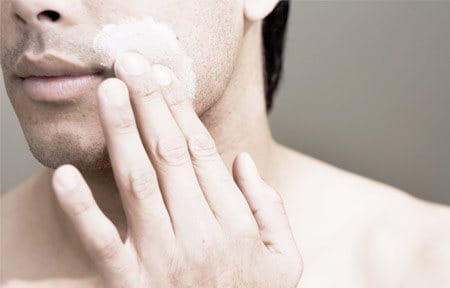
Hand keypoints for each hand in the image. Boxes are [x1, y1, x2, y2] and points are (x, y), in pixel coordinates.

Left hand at [52, 52, 302, 286]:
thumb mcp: (285, 260)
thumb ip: (270, 207)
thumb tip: (242, 160)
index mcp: (235, 225)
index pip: (203, 154)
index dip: (183, 113)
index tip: (168, 81)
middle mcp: (199, 235)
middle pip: (170, 155)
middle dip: (150, 104)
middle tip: (133, 64)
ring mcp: (162, 260)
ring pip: (138, 183)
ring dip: (122, 133)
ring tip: (109, 92)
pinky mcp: (131, 285)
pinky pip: (103, 243)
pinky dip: (81, 210)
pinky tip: (65, 176)